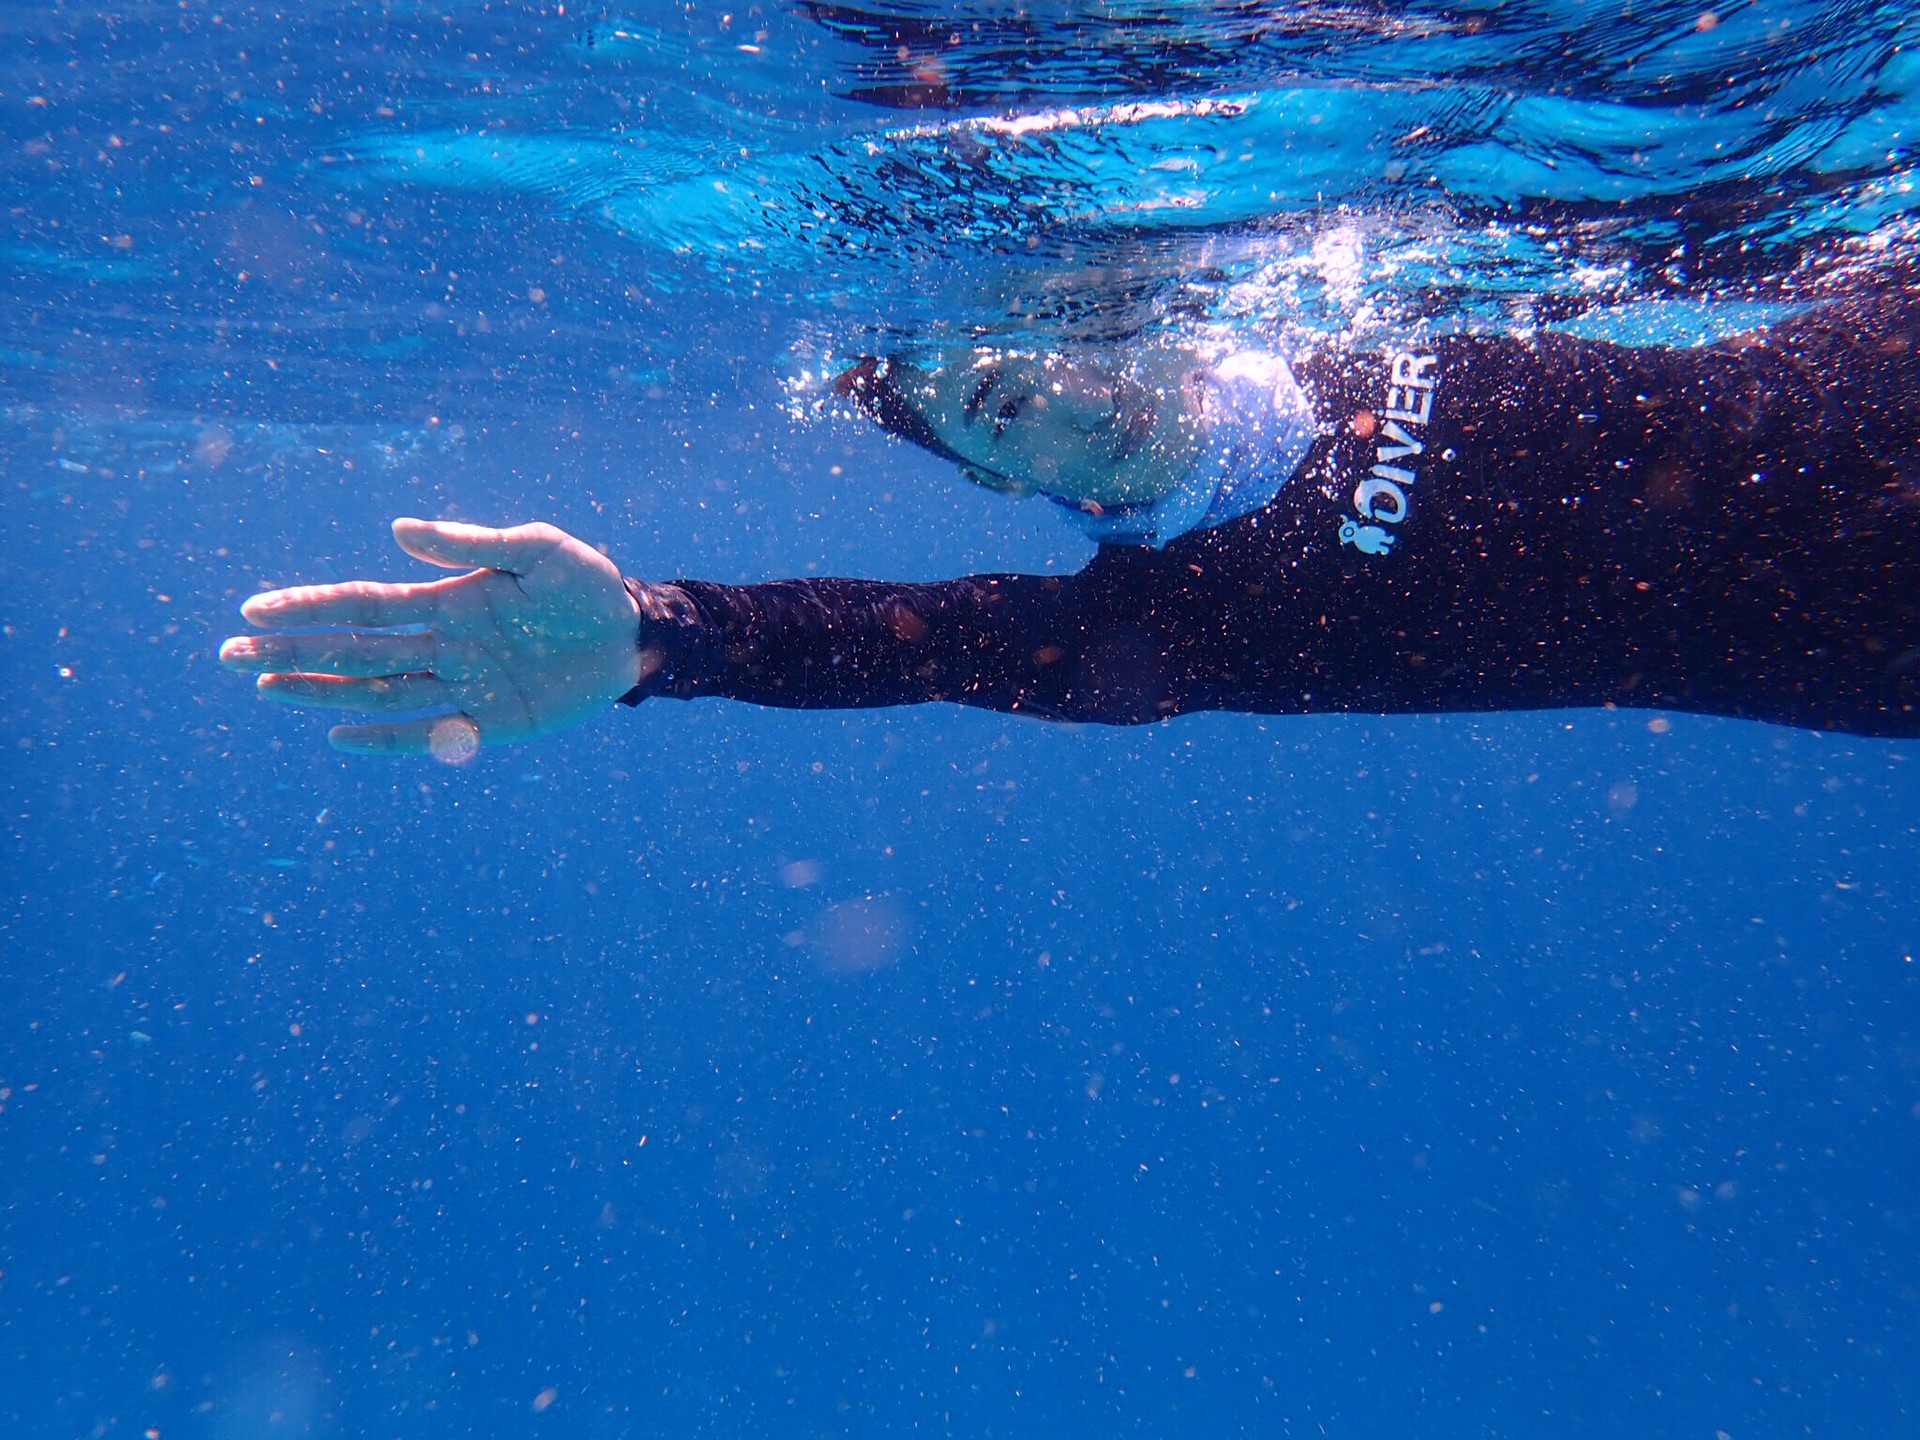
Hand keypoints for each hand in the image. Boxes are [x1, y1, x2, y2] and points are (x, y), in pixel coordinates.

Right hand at [220, 518, 642, 755]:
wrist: (636, 632)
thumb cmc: (586, 584)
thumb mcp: (537, 549)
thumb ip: (471, 544)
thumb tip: (399, 529)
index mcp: (448, 602)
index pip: (364, 607)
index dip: (309, 607)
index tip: (255, 609)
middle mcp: (444, 647)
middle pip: (354, 653)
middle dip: (292, 652)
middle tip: (229, 654)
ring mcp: (464, 687)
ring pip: (378, 693)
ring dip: (321, 692)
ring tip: (264, 689)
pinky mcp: (493, 724)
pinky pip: (430, 735)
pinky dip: (386, 739)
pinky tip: (340, 734)